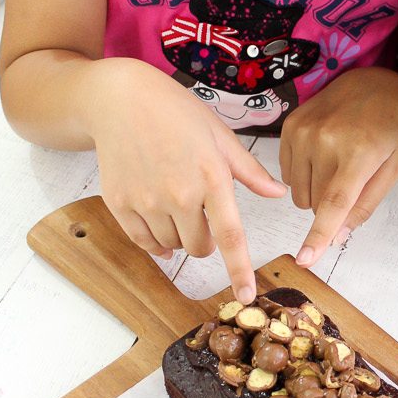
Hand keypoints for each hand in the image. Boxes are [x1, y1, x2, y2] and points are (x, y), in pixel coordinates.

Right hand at [86, 58, 285, 300]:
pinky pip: (143, 241)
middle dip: (206, 242)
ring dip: (179, 237)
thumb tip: (277, 193)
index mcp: (212, 177)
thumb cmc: (176, 114)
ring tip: (175, 203)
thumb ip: (249, 171)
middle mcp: (179, 194)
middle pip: (200, 247)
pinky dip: (154, 241)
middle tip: (202, 217)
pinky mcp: (120, 203)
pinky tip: (158, 222)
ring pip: (172, 246)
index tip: (246, 296)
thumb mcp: (220, 136)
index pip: (231, 236)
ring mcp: (147, 201)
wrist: (121, 101)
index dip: (239, 270)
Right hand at [279, 67, 397, 265]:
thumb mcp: (392, 167)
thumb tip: (338, 237)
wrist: (372, 81)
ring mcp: (304, 132)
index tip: (305, 259)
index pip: (334, 203)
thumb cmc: (389, 127)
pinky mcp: (289, 127)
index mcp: (359, 153)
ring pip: (298, 194)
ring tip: (336, 164)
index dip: (319, 235)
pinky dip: (303, 175)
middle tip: (350, 179)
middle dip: (331, 206)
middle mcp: (326, 141)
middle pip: (315, 204)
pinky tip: (321, 154)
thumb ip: (365, 205)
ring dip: (315, 191)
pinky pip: (286, 174)